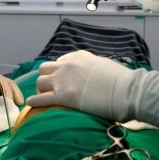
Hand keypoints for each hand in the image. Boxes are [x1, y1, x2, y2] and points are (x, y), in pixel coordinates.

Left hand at [0, 73, 24, 107]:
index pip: (2, 82)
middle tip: (19, 103)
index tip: (9, 103)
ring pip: (8, 86)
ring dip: (14, 95)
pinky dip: (8, 97)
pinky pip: (3, 91)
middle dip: (15, 92)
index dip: (7, 92)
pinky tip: (10, 105)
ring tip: (18, 104)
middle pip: (8, 82)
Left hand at [26, 50, 158, 133]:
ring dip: (41, 89)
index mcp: (79, 56)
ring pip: (40, 81)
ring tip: (42, 96)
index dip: (60, 71)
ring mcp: (63, 80)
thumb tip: (94, 76)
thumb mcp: (105, 66)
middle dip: (47, 78)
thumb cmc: (122, 81)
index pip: (61, 61)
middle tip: (51, 88)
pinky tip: (32, 103)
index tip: (62, 79)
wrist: (126, 90)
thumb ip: (94, 69)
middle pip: (46, 69)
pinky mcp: (62, 96)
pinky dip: (35, 100)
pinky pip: (41, 98)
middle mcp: (68, 65)